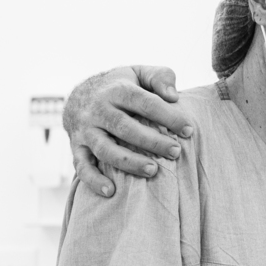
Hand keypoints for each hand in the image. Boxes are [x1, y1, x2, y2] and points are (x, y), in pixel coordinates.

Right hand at [65, 65, 192, 197]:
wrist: (80, 95)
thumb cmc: (121, 86)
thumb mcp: (139, 72)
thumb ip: (160, 77)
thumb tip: (173, 96)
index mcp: (117, 90)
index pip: (145, 103)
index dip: (168, 117)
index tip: (188, 130)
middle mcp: (98, 110)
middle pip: (126, 128)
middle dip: (152, 142)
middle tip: (175, 152)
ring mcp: (86, 131)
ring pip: (105, 149)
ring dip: (129, 162)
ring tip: (153, 170)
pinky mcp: (77, 148)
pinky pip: (82, 167)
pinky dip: (94, 181)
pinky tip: (111, 192)